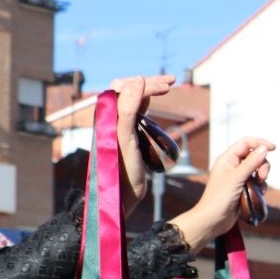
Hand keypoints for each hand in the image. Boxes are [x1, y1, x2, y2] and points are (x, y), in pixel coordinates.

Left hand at [110, 74, 177, 217]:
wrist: (118, 196)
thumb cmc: (121, 170)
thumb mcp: (126, 137)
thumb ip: (129, 108)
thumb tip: (139, 81)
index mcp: (108, 116)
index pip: (126, 88)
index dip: (147, 83)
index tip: (169, 86)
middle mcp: (110, 119)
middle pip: (128, 89)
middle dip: (149, 83)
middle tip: (171, 82)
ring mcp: (117, 127)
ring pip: (132, 99)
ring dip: (148, 90)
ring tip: (167, 88)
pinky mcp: (124, 136)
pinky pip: (133, 112)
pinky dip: (145, 103)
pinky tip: (153, 103)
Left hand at [173, 137, 274, 249]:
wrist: (213, 220)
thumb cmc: (218, 199)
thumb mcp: (236, 178)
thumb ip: (251, 162)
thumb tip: (264, 148)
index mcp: (227, 159)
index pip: (246, 143)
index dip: (259, 143)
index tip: (273, 148)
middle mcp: (233, 166)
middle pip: (254, 156)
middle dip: (262, 165)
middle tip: (263, 176)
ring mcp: (238, 178)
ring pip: (257, 170)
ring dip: (262, 177)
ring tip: (258, 187)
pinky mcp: (243, 189)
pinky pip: (257, 183)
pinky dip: (260, 187)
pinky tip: (257, 194)